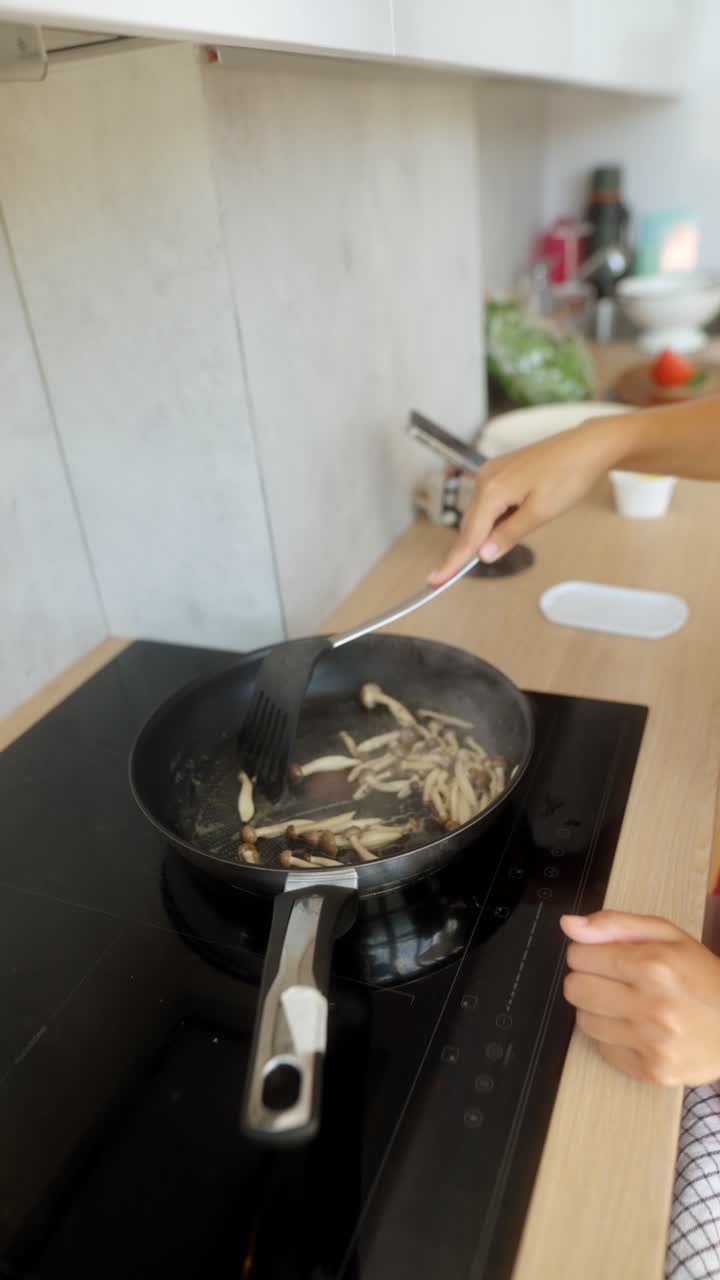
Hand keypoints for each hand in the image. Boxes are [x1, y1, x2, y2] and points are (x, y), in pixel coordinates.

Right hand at [428, 418, 620, 585]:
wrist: (587, 446)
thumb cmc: (569, 475)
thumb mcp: (540, 513)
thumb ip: (509, 535)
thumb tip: (484, 554)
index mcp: (492, 490)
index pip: (469, 536)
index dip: (453, 562)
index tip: (436, 581)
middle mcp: (486, 479)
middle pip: (470, 525)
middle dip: (465, 551)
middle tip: (453, 576)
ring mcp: (492, 472)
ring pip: (479, 514)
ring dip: (483, 534)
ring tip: (499, 547)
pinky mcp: (502, 471)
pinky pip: (489, 502)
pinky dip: (492, 519)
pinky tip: (507, 525)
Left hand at [561, 911, 719, 1086]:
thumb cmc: (703, 977)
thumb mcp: (667, 936)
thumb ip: (614, 925)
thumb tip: (569, 925)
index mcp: (654, 966)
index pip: (579, 955)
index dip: (587, 953)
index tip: (603, 957)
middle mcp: (652, 1006)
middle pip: (575, 989)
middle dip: (587, 980)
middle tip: (613, 981)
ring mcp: (652, 1043)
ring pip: (584, 1021)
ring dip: (598, 1010)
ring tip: (627, 1004)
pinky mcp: (653, 1071)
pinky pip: (603, 1050)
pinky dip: (613, 1038)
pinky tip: (638, 1028)